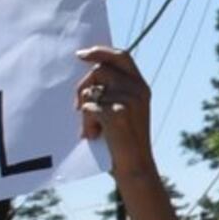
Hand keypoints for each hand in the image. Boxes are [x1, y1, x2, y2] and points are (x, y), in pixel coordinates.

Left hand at [75, 46, 154, 168]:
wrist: (135, 168)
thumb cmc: (124, 141)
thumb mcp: (124, 110)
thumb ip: (113, 90)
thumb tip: (89, 73)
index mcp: (141, 87)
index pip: (121, 56)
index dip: (100, 51)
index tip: (80, 55)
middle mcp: (138, 90)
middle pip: (99, 70)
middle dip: (83, 86)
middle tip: (77, 106)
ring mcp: (130, 100)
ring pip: (91, 91)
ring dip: (85, 110)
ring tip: (93, 129)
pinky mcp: (118, 113)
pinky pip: (88, 108)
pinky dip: (86, 123)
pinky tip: (95, 135)